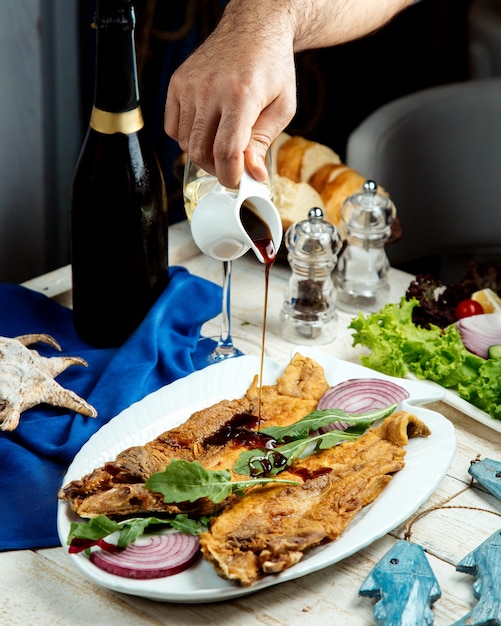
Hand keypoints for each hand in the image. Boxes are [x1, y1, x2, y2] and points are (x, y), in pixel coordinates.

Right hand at [164, 20, 295, 188]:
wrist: (253, 29)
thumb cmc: (271, 68)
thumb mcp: (282, 107)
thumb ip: (264, 142)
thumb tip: (252, 174)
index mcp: (241, 95)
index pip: (226, 150)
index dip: (230, 175)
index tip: (237, 182)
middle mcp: (210, 89)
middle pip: (202, 152)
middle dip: (217, 169)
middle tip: (232, 168)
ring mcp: (189, 86)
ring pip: (185, 144)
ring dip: (203, 155)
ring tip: (222, 148)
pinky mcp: (176, 84)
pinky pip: (172, 129)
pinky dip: (187, 139)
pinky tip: (206, 132)